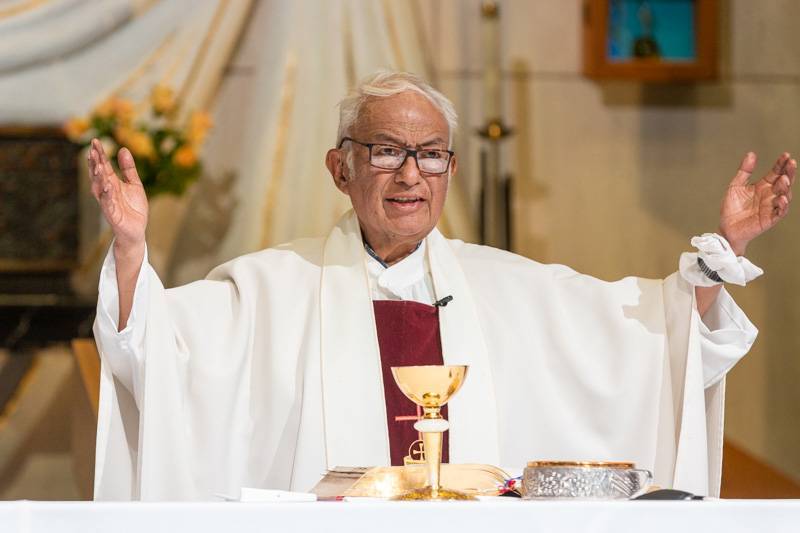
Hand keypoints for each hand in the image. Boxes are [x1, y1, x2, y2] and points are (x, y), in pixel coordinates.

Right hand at [87, 138, 148, 252]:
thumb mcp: (134, 184)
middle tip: (92, 150)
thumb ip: (128, 169)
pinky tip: (108, 185)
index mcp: (111, 182)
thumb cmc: (133, 207)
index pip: (103, 165)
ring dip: (98, 177)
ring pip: (100, 188)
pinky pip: (108, 203)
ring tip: (99, 165)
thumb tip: (123, 149)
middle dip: (95, 162)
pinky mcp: (112, 214)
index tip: (95, 140)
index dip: (99, 154)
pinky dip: (107, 195)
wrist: (137, 228)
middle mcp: (106, 191)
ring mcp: (107, 202)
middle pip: (98, 174)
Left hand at [718, 152, 794, 255]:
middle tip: (791, 163)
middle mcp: (770, 195)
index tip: (786, 155)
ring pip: (784, 195)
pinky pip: (780, 212)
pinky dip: (783, 205)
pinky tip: (782, 198)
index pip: (776, 172)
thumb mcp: (735, 186)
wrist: (726, 227)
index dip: (781, 164)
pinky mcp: (770, 219)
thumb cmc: (732, 208)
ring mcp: (771, 206)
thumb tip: (751, 154)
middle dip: (789, 172)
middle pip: (784, 182)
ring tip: (783, 179)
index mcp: (763, 186)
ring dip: (785, 188)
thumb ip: (744, 171)